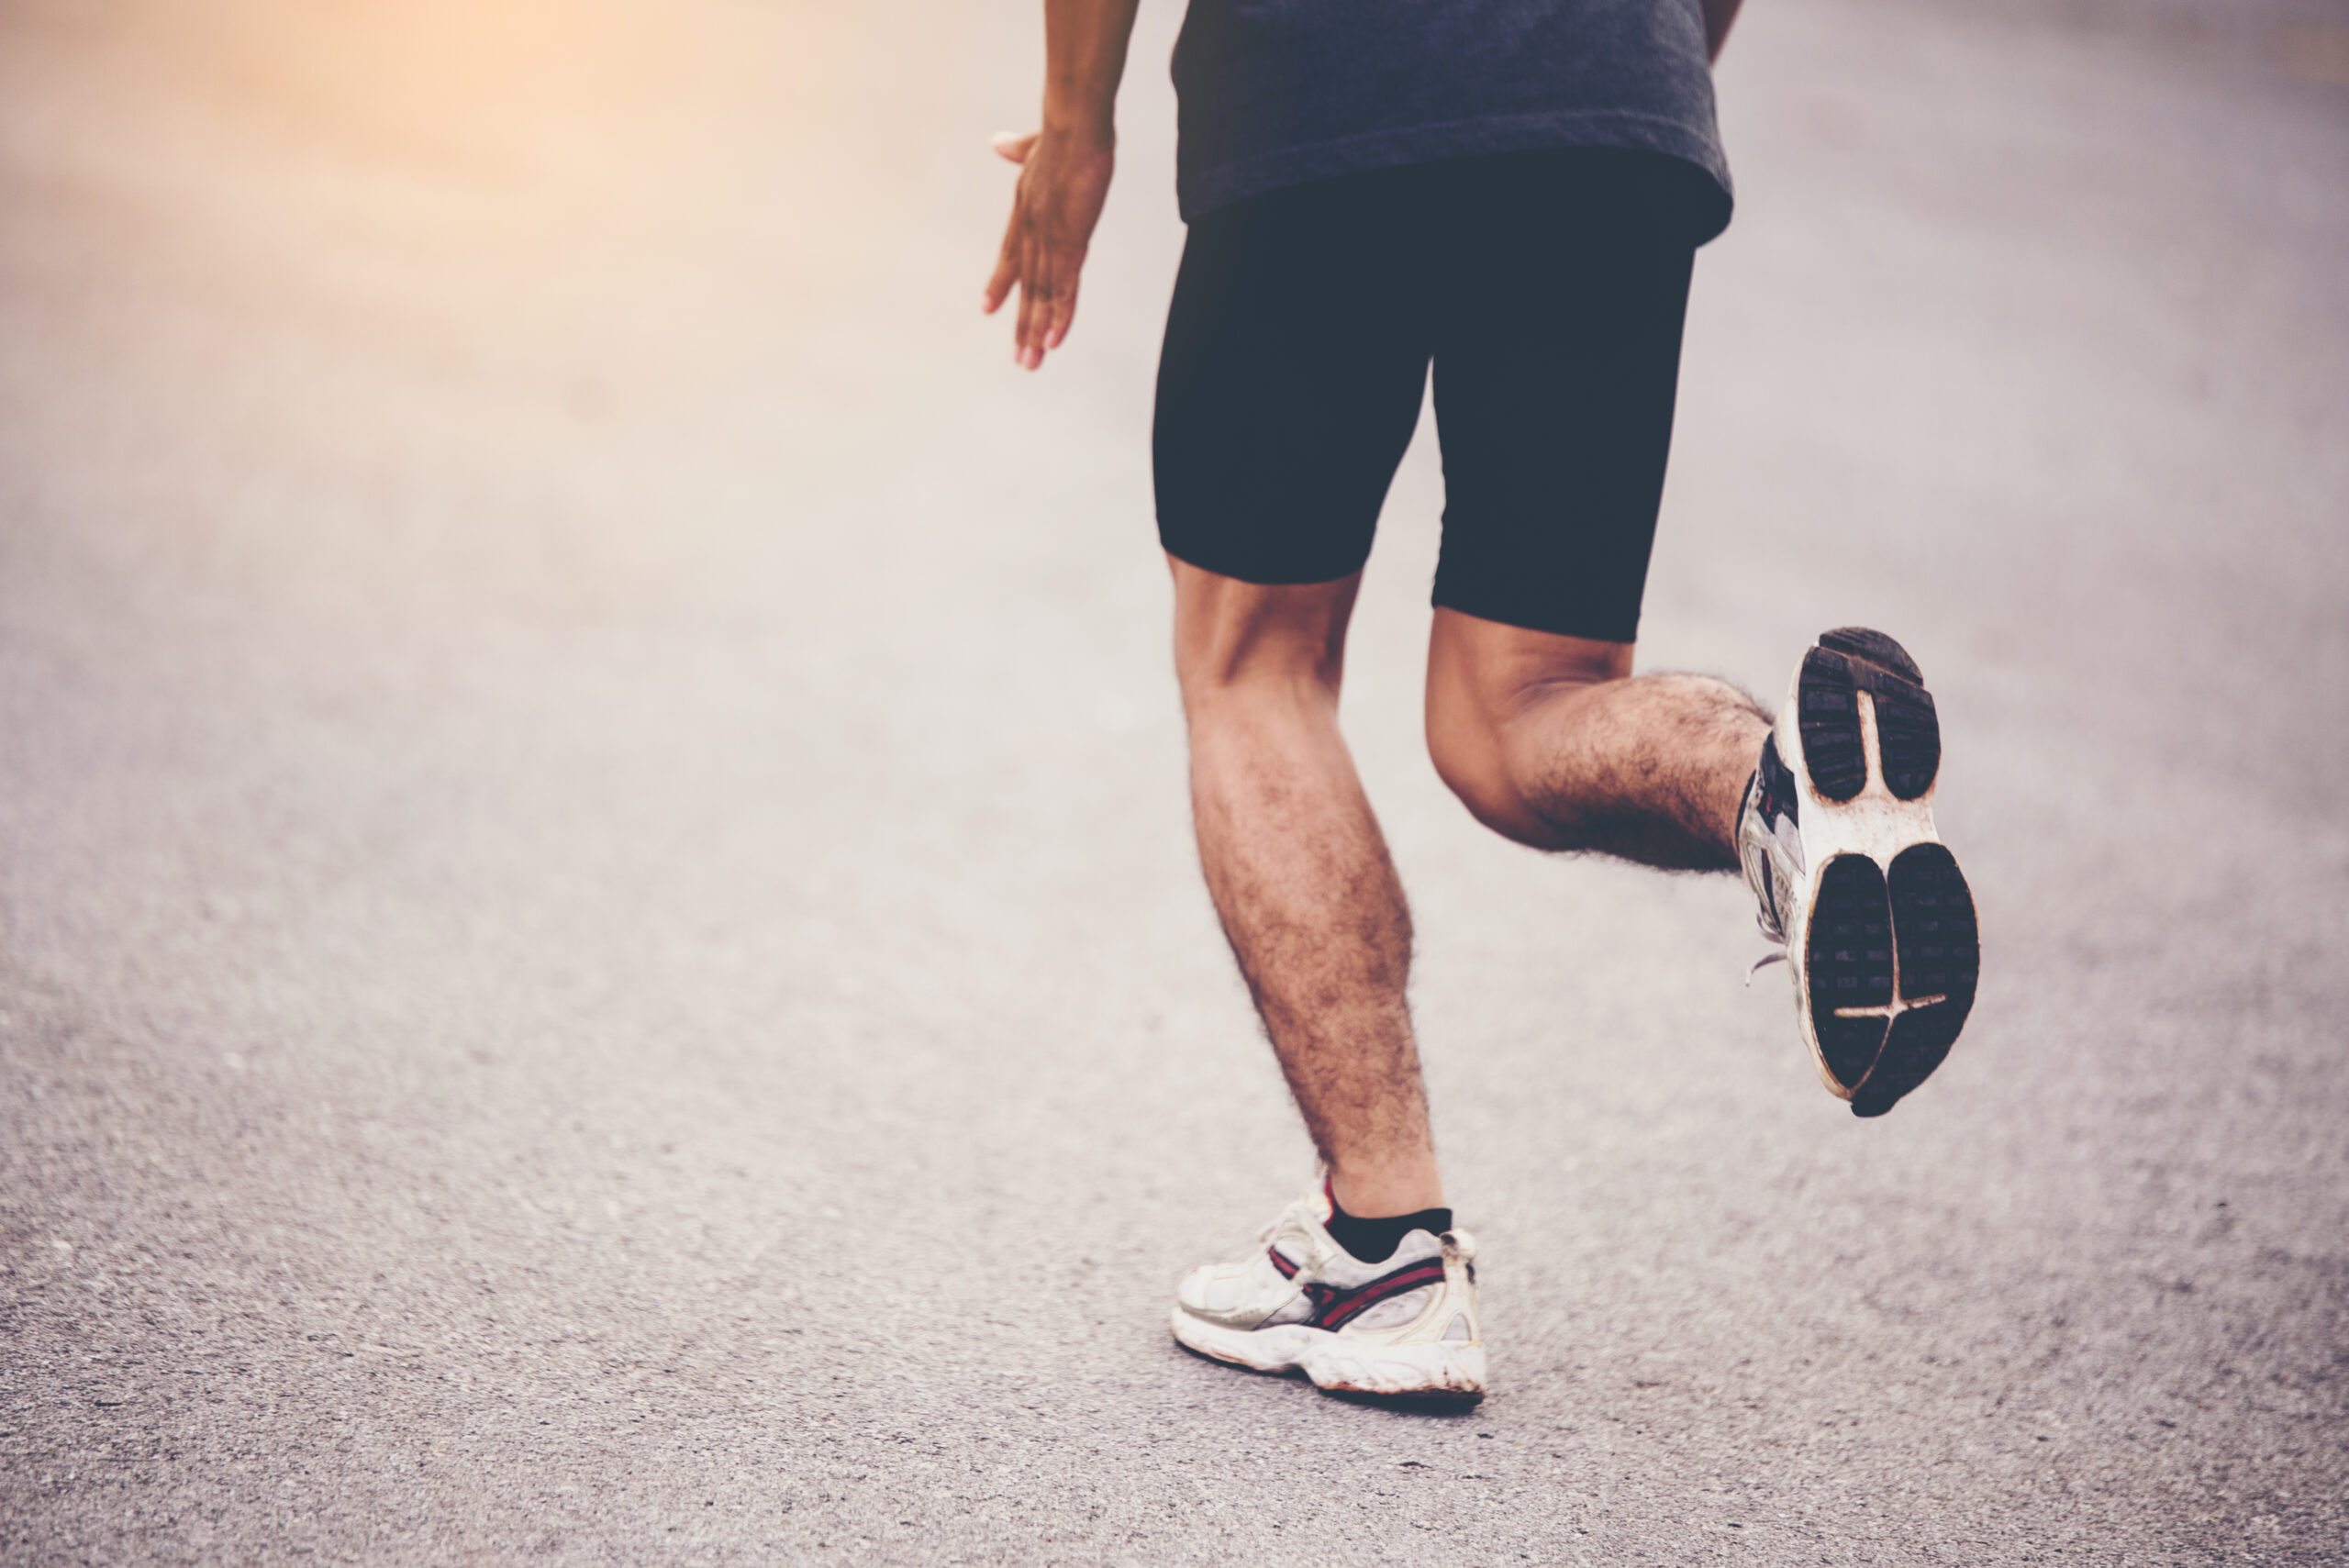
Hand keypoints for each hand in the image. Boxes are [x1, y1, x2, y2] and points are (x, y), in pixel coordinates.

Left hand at [982, 128, 1113, 370]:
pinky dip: (1059, 316)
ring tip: (1031, 363)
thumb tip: (998, 143)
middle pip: (1027, 287)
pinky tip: (1053, 341)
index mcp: (1025, 211)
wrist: (1074, 124)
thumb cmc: (1062, 131)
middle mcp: (1033, 231)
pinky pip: (1065, 288)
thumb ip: (1018, 150)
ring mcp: (1051, 240)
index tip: (987, 309)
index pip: (1010, 256)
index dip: (1000, 284)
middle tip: (1019, 359)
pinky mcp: (1072, 242)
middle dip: (1023, 325)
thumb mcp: (1035, 145)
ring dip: (1038, 332)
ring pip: (1044, 295)